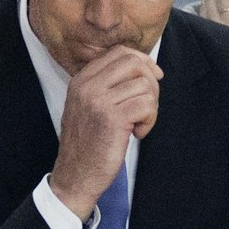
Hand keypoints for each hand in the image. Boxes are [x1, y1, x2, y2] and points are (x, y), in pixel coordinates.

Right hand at [47, 44, 161, 218]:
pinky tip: (137, 133)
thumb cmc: (86, 145)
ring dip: (150, 107)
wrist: (75, 176)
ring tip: (138, 124)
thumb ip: (105, 85)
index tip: (153, 77)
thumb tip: (141, 67)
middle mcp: (88, 86)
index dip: (142, 61)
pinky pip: (147, 105)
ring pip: (144, 85)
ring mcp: (99, 101)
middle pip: (134, 63)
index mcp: (81, 80)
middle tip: (148, 104)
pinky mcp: (113, 118)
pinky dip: (149, 120)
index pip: (119, 53)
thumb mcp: (86, 107)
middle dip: (151, 81)